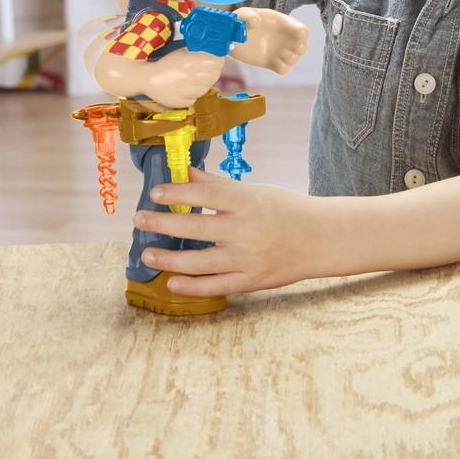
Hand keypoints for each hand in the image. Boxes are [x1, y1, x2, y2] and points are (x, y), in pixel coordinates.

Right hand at [132, 48, 224, 107]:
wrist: (147, 78)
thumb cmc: (164, 64)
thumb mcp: (181, 53)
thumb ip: (197, 52)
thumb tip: (213, 50)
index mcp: (190, 63)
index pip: (216, 63)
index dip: (218, 60)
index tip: (217, 59)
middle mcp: (190, 78)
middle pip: (214, 76)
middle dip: (214, 71)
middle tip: (209, 68)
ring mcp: (186, 92)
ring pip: (206, 88)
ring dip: (205, 83)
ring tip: (196, 78)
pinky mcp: (182, 103)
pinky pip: (196, 98)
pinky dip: (194, 93)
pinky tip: (187, 87)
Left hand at [137, 170, 325, 296]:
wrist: (319, 239)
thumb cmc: (285, 210)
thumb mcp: (255, 191)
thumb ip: (219, 185)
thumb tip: (186, 172)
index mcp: (248, 201)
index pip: (206, 193)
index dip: (178, 191)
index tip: (156, 192)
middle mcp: (246, 230)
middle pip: (196, 226)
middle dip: (163, 223)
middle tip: (140, 219)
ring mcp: (247, 258)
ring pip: (200, 261)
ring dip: (169, 258)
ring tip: (147, 253)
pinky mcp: (250, 281)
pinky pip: (215, 286)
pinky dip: (191, 286)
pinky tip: (172, 281)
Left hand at [229, 8, 308, 73]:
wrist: (231, 36)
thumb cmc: (241, 20)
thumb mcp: (243, 14)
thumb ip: (249, 15)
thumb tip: (256, 21)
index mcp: (283, 24)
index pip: (303, 31)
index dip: (302, 34)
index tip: (297, 34)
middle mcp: (284, 39)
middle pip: (303, 47)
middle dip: (300, 49)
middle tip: (289, 47)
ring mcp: (278, 52)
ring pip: (294, 59)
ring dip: (291, 59)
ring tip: (279, 54)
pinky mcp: (271, 63)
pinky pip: (284, 70)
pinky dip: (282, 68)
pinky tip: (273, 62)